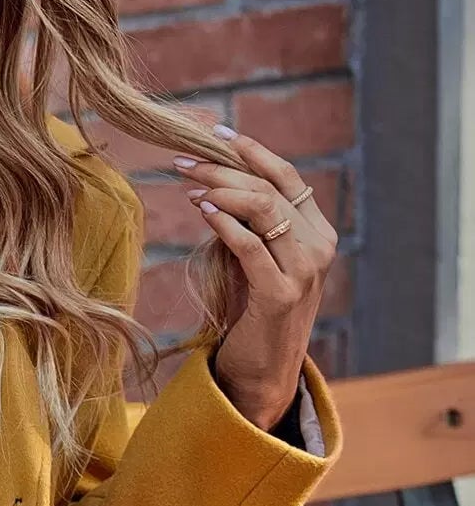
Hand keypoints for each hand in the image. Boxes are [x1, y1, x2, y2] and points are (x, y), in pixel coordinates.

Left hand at [173, 125, 337, 430]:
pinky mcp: (280, 295)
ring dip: (222, 189)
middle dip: (225, 168)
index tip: (216, 134)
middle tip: (185, 161)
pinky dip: (225, 222)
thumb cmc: (252, 315)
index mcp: (318, 233)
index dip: (253, 151)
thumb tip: (216, 184)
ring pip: (264, 209)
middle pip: (271, 188)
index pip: (287, 177)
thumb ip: (251, 227)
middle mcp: (319, 247)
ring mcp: (305, 271)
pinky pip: (251, 246)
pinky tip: (203, 209)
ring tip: (189, 183)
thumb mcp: (257, 261)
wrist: (263, 371)